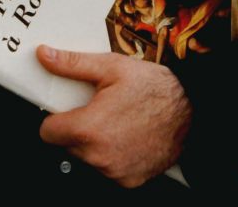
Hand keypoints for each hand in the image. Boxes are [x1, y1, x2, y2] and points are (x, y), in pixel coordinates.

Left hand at [37, 44, 192, 187]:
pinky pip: (108, 170)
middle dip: (77, 129)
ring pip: (87, 159)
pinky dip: (113, 157)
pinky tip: (128, 137)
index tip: (68, 109)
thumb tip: (44, 55)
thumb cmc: (154, 87)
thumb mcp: (111, 67)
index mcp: (88, 128)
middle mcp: (97, 157)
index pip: (47, 133)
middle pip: (67, 146)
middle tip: (98, 109)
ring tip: (116, 121)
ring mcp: (113, 173)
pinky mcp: (128, 182)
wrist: (193, 110)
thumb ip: (72, 64)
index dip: (55, 118)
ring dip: (94, 144)